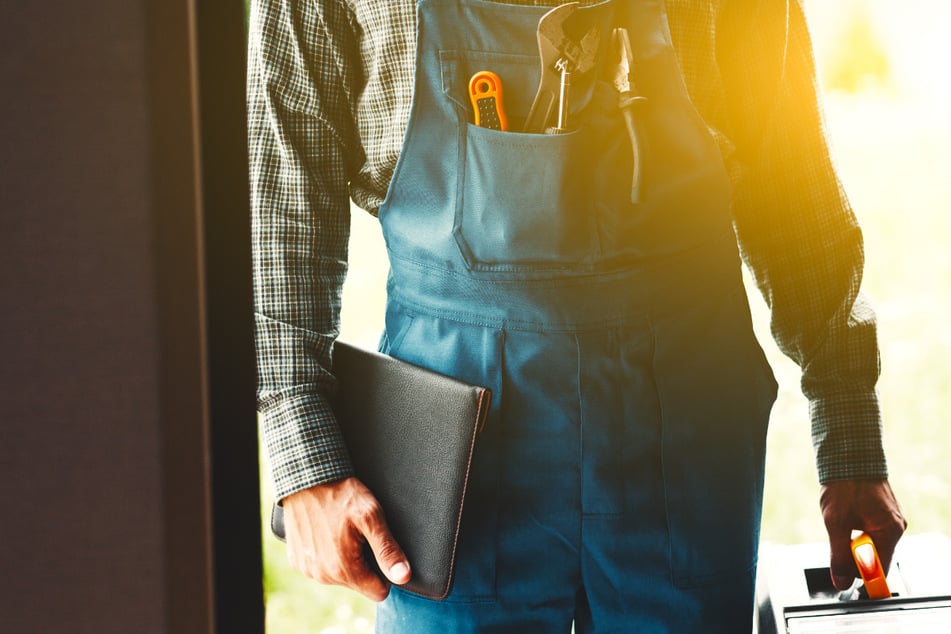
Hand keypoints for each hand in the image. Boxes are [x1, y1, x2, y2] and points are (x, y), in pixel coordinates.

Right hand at [282, 477, 411, 600]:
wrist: (305, 478)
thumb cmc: (341, 494)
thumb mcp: (371, 517)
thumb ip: (388, 550)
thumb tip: (403, 577)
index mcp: (344, 570)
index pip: (378, 592)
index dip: (384, 571)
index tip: (378, 547)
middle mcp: (323, 576)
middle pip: (358, 583)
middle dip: (364, 563)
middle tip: (359, 533)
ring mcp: (308, 569)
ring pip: (339, 576)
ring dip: (344, 559)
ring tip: (342, 530)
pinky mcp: (297, 561)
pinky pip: (320, 568)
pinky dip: (326, 554)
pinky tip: (326, 532)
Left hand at [820, 479, 906, 589]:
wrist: (848, 456)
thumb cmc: (844, 485)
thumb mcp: (835, 523)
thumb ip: (839, 556)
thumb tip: (841, 582)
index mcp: (890, 532)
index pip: (880, 570)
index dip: (860, 574)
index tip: (844, 572)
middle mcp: (897, 527)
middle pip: (876, 557)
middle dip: (853, 552)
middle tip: (838, 533)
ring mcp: (893, 519)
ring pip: (872, 543)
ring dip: (853, 538)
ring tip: (842, 518)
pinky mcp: (885, 512)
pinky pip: (872, 531)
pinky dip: (857, 528)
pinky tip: (847, 513)